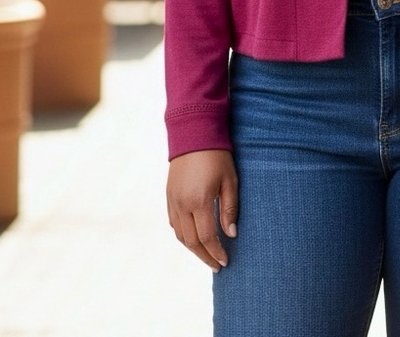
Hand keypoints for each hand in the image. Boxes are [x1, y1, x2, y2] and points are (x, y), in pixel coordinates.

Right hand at [167, 149, 238, 270]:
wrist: (194, 133)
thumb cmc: (218, 155)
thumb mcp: (230, 180)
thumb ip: (229, 208)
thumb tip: (231, 234)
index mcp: (199, 201)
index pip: (207, 237)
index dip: (216, 252)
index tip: (225, 262)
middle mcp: (182, 204)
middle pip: (192, 241)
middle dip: (205, 256)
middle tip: (217, 265)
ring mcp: (173, 200)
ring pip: (180, 235)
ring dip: (193, 248)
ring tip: (207, 254)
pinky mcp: (169, 195)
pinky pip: (174, 223)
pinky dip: (183, 235)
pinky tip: (193, 237)